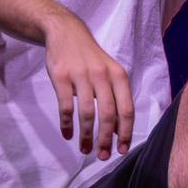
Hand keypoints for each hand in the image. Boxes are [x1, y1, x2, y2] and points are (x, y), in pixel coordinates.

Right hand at [44, 12, 134, 158]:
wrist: (65, 32)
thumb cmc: (90, 58)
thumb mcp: (108, 73)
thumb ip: (114, 98)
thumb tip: (117, 132)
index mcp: (118, 75)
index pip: (126, 109)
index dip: (125, 132)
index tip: (121, 150)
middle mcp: (102, 75)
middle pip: (108, 114)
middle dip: (105, 139)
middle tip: (102, 156)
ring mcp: (81, 75)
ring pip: (87, 113)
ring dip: (86, 136)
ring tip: (85, 150)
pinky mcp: (61, 77)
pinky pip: (65, 106)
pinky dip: (67, 124)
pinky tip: (67, 134)